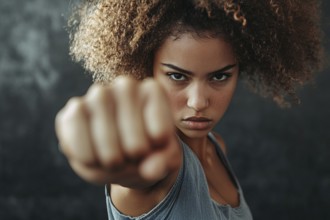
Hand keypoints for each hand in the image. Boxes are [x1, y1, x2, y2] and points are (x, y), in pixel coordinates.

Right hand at [55, 76, 180, 186]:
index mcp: (153, 92)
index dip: (158, 137)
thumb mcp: (166, 162)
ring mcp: (99, 95)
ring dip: (108, 152)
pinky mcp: (76, 110)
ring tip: (115, 163)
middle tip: (134, 159)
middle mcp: (126, 86)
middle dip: (133, 147)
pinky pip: (74, 122)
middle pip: (128, 112)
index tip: (157, 146)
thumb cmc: (149, 155)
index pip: (157, 107)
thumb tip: (151, 170)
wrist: (123, 162)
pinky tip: (94, 161)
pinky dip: (84, 151)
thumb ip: (164, 163)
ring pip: (100, 112)